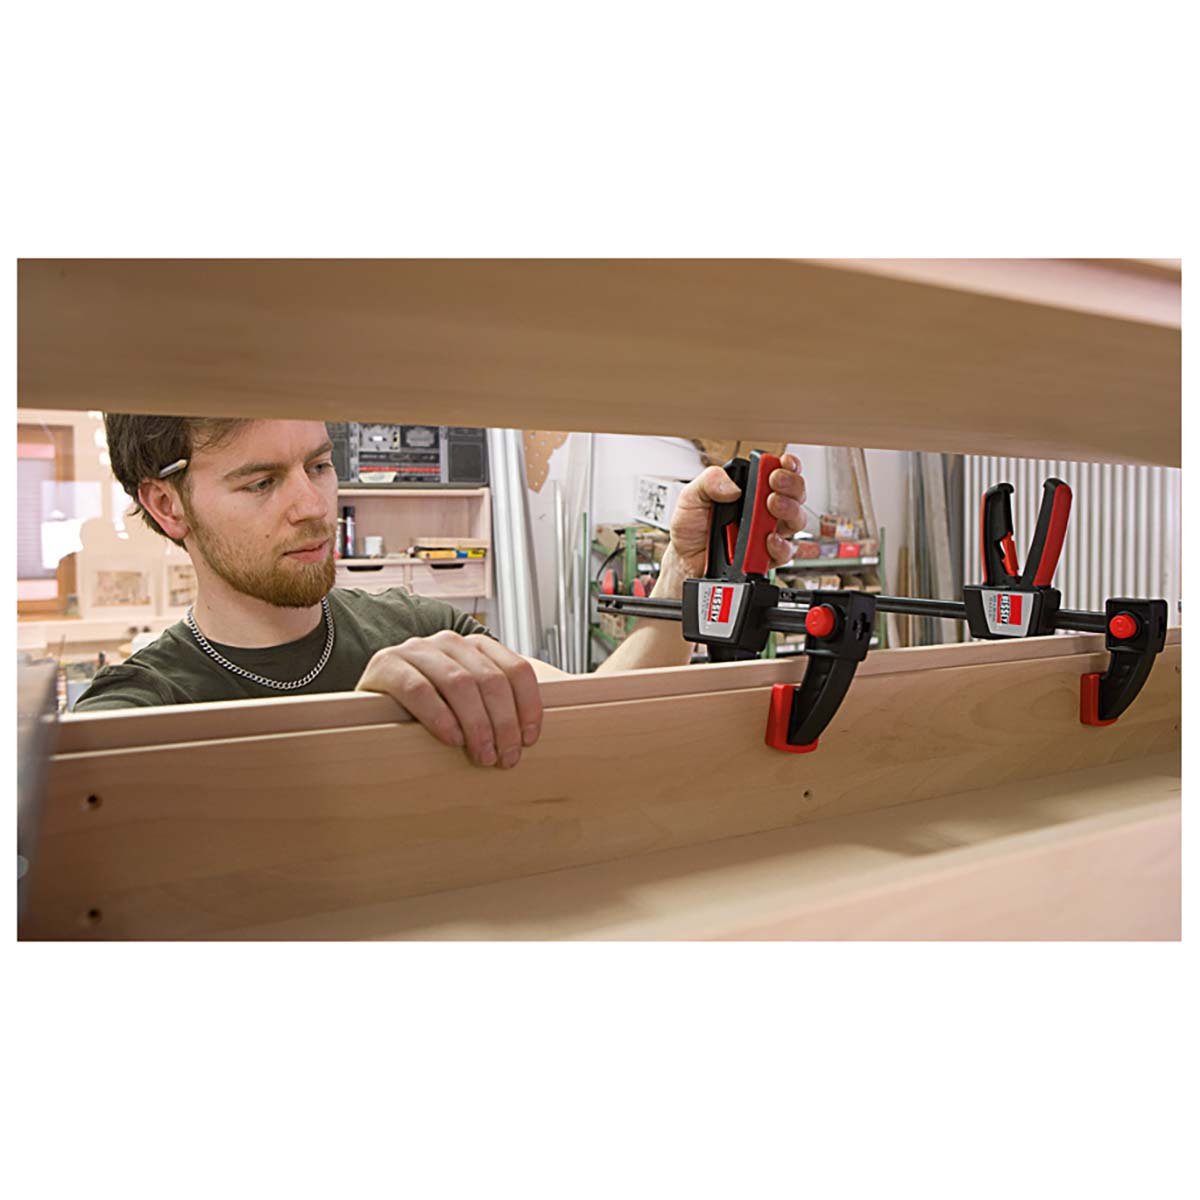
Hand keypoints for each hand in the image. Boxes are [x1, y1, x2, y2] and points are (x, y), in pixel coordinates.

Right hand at [356, 631, 541, 767]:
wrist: (367, 706)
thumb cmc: (426, 711)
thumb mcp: (466, 703)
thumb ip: (495, 706)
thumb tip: (533, 736)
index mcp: (475, 646)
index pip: (516, 669)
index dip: (529, 706)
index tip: (530, 739)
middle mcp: (449, 641)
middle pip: (490, 680)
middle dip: (504, 723)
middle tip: (506, 757)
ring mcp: (417, 649)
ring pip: (459, 683)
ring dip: (477, 724)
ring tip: (482, 755)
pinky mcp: (386, 665)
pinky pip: (419, 689)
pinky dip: (440, 717)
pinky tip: (452, 739)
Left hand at [667, 452, 806, 578]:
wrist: (683, 560)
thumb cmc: (691, 528)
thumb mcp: (691, 496)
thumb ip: (709, 482)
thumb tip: (732, 486)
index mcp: (748, 490)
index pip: (779, 472)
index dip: (788, 466)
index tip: (783, 463)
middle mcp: (763, 510)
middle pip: (795, 494)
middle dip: (791, 485)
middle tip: (775, 483)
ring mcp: (767, 533)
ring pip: (795, 521)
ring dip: (789, 510)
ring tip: (772, 505)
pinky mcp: (765, 557)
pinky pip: (785, 552)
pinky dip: (780, 545)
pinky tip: (769, 538)